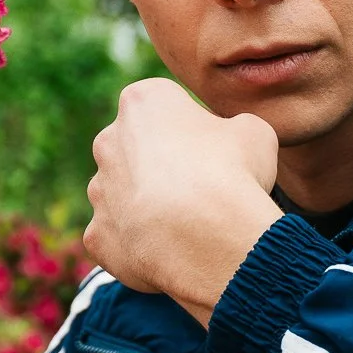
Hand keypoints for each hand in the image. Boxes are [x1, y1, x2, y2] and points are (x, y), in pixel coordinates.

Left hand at [84, 80, 280, 326]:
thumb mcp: (254, 133)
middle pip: (137, 150)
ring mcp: (99, 191)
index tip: (216, 152)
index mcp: (143, 101)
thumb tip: (234, 143)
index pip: (166, 107)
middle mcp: (109, 141)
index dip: (194, 130)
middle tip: (203, 189)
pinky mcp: (97, 234)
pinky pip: (119, 237)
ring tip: (190, 224)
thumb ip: (235, 129)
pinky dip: (140, 244)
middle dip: (164, 167)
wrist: (208, 239)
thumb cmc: (233, 175)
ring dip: (149, 206)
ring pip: (124, 195)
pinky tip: (172, 251)